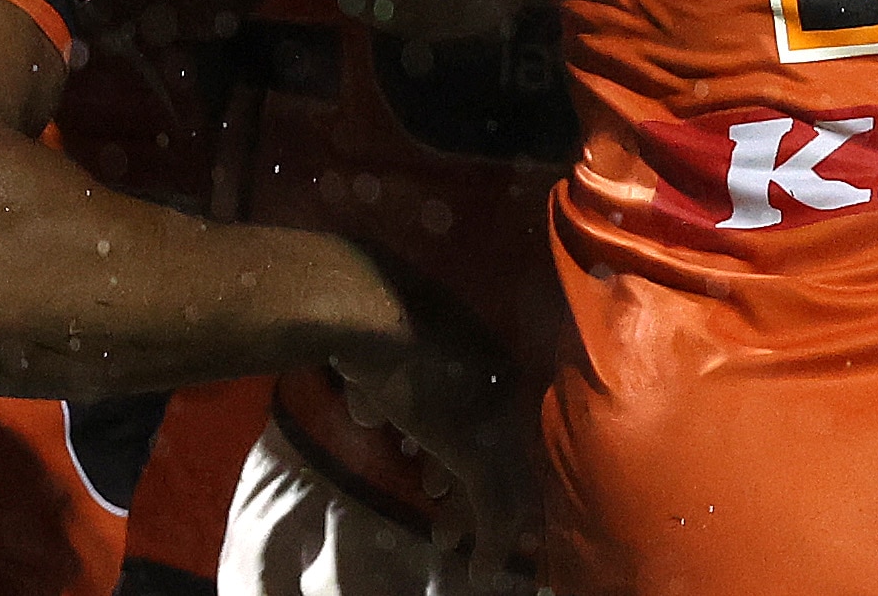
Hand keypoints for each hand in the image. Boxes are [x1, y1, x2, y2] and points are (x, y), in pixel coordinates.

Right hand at [336, 278, 537, 587]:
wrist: (372, 312)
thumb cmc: (372, 321)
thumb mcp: (387, 357)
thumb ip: (385, 391)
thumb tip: (368, 415)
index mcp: (490, 360)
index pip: (499, 418)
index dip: (482, 453)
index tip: (457, 476)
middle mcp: (504, 389)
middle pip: (509, 452)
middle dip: (490, 490)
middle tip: (482, 520)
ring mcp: (496, 420)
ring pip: (506, 485)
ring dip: (481, 520)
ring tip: (454, 543)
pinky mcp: (479, 452)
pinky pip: (494, 507)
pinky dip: (491, 540)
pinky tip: (479, 565)